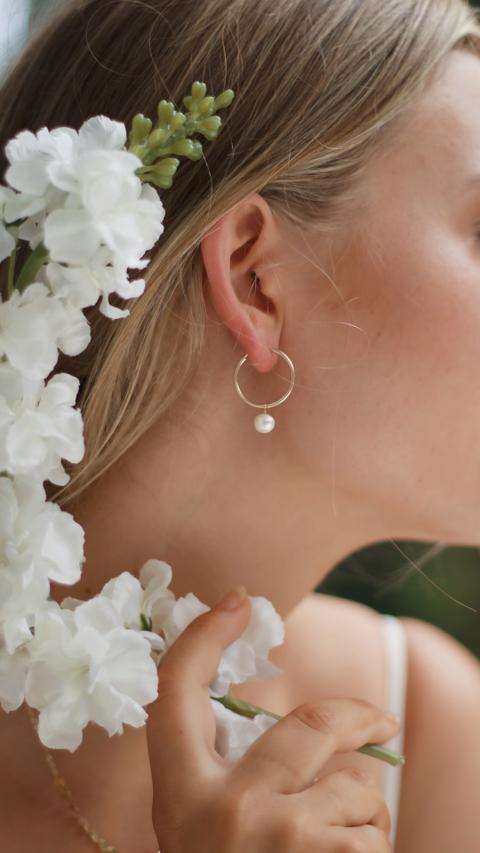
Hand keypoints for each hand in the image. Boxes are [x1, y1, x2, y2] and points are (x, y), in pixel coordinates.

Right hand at [146, 586, 398, 851]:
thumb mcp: (199, 828)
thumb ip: (227, 774)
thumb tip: (303, 728)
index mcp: (181, 795)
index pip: (179, 692)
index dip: (204, 635)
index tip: (238, 599)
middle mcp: (227, 809)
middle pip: (311, 725)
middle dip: (356, 720)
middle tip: (382, 720)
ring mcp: (280, 838)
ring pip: (355, 787)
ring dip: (359, 808)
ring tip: (334, 838)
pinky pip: (375, 833)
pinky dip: (370, 841)